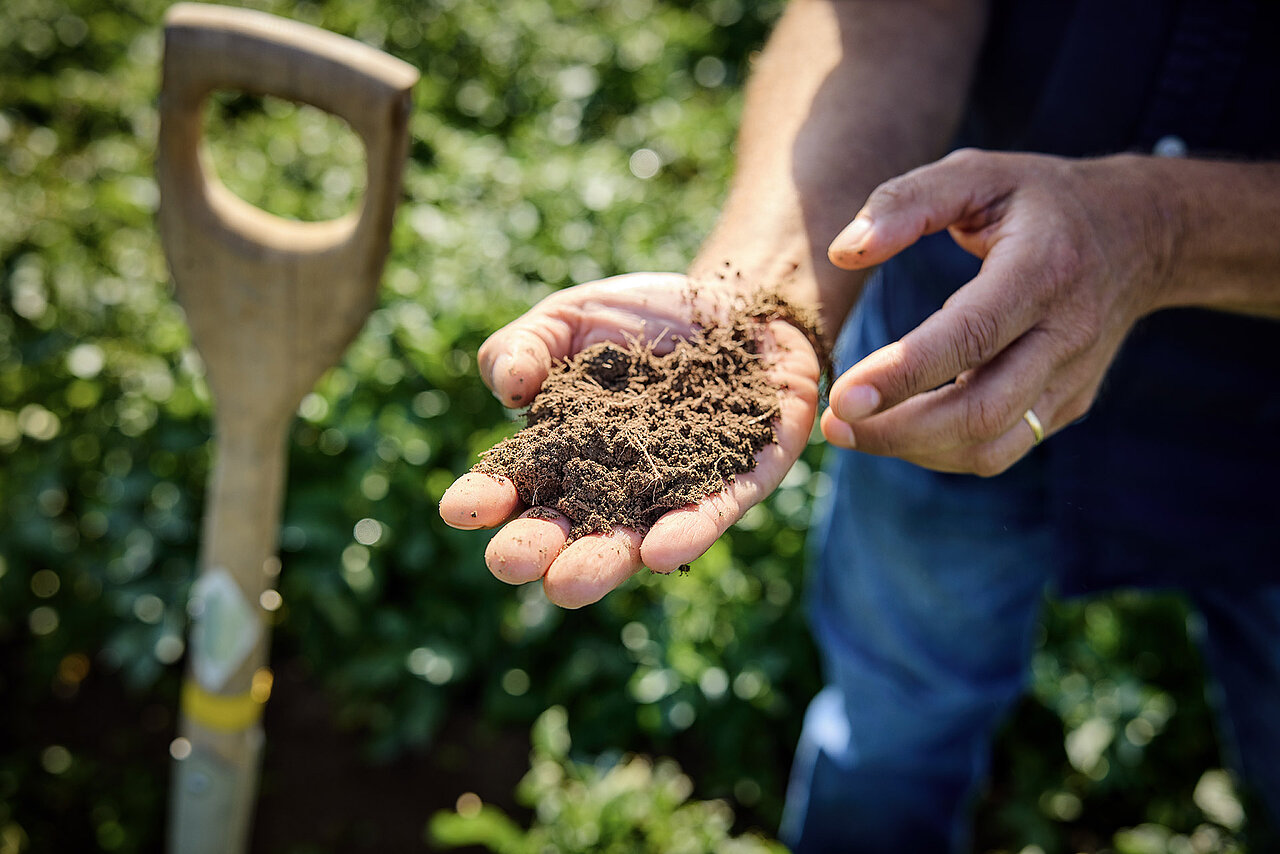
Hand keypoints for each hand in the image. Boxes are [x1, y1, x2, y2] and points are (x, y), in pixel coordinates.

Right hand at [439, 273, 820, 607]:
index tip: (459, 507)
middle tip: (508, 562)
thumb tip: (508, 388)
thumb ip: (527, 344)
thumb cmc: (642, 316)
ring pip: (634, 540)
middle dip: (537, 549)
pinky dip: (686, 534)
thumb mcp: (571, 317)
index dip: (486, 497)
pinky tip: (661, 551)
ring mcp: (673, 491)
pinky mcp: (737, 483)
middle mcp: (612, 486)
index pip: (516, 484)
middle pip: (568, 529)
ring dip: (602, 563)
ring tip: (568, 585)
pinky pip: (710, 515)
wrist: (738, 303)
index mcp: (562, 453)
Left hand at [821, 149, 1176, 474]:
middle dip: (899, 430)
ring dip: (915, 449)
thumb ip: (906, 202)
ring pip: (991, 443)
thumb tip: (843, 251)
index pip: (971, 336)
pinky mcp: (1069, 404)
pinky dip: (943, 451)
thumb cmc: (1038, 200)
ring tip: (854, 431)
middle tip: (834, 425)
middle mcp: (1066, 333)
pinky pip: (1002, 448)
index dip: (905, 373)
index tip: (843, 396)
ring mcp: (1073, 377)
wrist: (1140, 234)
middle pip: (982, 410)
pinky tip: (900, 428)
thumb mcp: (976, 173)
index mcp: (1042, 270)